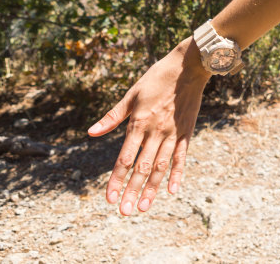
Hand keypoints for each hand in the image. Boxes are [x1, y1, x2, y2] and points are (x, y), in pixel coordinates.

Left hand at [88, 37, 211, 215]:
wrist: (189, 66)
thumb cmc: (157, 78)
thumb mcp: (131, 94)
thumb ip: (113, 117)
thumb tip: (90, 133)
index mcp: (139, 123)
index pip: (125, 158)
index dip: (116, 180)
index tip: (110, 199)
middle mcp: (156, 131)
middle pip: (142, 167)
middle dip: (132, 191)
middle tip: (125, 212)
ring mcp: (173, 133)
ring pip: (161, 166)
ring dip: (151, 188)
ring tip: (144, 208)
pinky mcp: (187, 131)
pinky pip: (182, 157)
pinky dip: (177, 174)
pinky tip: (172, 190)